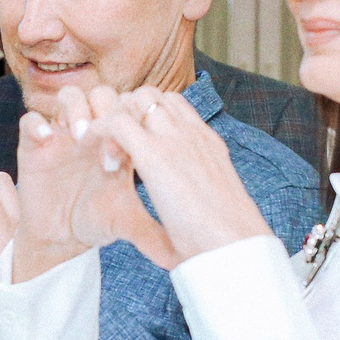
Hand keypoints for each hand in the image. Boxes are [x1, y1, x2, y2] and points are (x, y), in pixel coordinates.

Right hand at [11, 87, 176, 279]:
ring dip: (77, 109)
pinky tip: (49, 141)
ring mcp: (63, 135)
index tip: (121, 161)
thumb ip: (153, 231)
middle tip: (103, 145)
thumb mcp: (127, 222)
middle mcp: (92, 132)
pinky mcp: (34, 144)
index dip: (128, 124)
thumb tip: (180, 258)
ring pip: (70, 96)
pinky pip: (32, 119)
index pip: (129, 109)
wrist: (62, 235)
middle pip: (102, 95)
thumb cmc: (96, 221)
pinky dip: (38, 124)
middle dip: (105, 113)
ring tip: (80, 136)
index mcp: (118, 141)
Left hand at [81, 87, 268, 263]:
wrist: (235, 245)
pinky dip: (104, 134)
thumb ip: (199, 200)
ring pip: (134, 100)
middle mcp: (192, 134)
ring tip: (111, 156)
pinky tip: (106, 164)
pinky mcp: (156, 156)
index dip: (147, 118)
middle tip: (117, 149)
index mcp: (207, 143)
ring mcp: (176, 140)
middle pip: (151, 95)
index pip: (174, 105)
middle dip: (127, 113)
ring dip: (115, 120)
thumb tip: (188, 224)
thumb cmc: (226, 239)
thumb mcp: (214, 207)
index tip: (136, 148)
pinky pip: (117, 123)